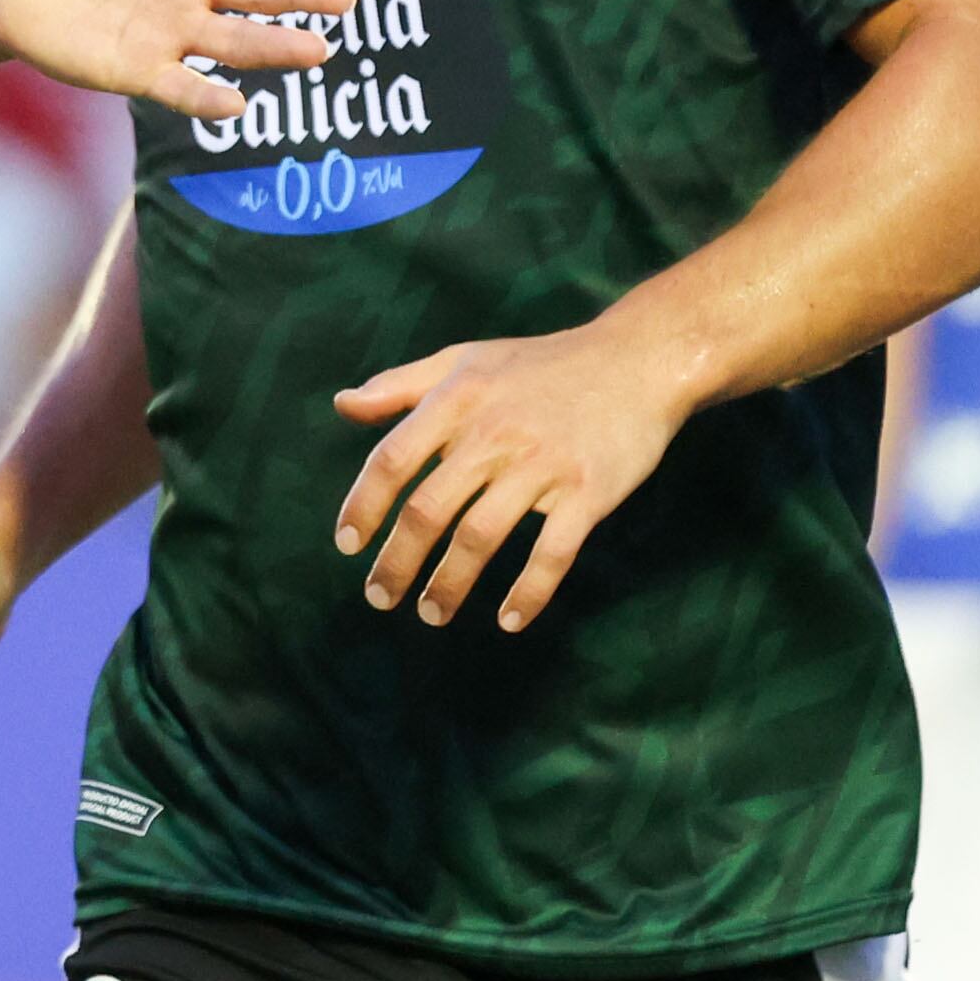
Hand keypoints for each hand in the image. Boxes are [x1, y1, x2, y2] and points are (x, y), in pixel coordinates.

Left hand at [331, 322, 696, 629]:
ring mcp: (543, 464)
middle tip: (379, 596)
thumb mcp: (463, 361)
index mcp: (456, 400)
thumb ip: (399, 386)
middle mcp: (493, 433)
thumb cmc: (540, 365)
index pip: (393, 460)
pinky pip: (552, 552)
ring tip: (430, 614)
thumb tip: (342, 405)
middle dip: (397, 561)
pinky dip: (530, 591)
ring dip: (450, 583)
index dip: (363, 506)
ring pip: (481, 536)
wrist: (637, 361)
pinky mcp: (589, 491)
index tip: (347, 545)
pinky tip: (509, 620)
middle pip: (429, 509)